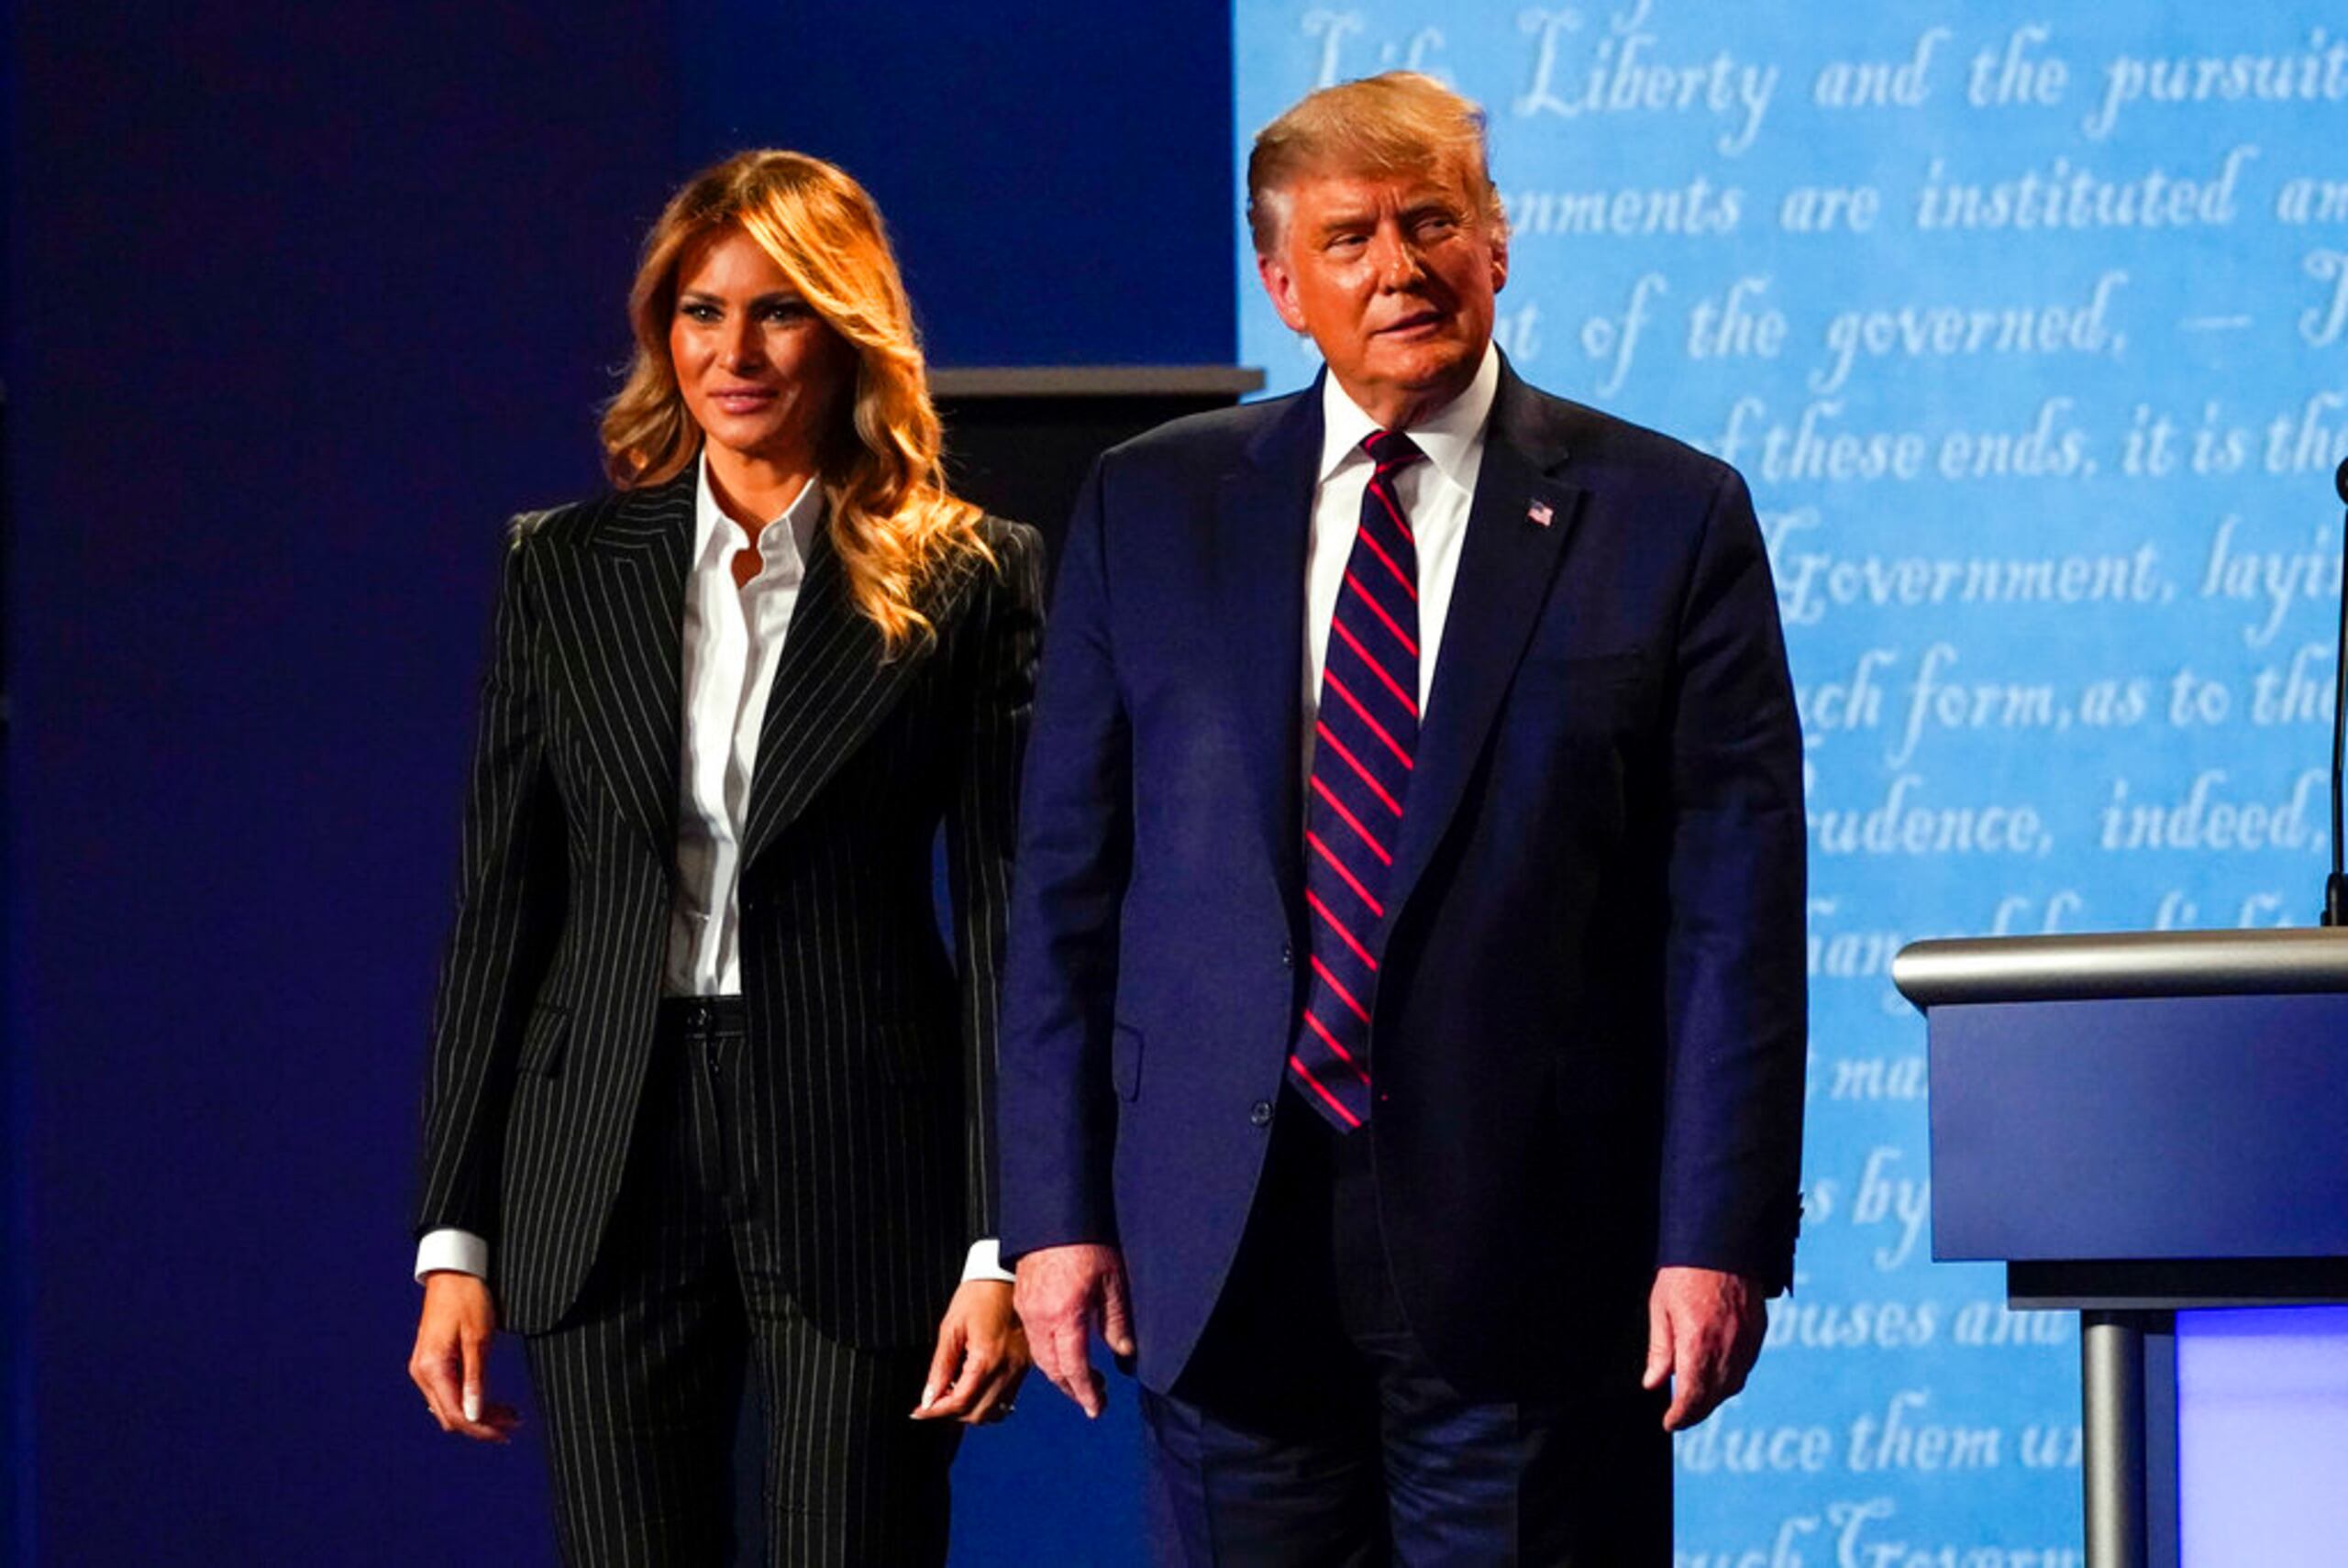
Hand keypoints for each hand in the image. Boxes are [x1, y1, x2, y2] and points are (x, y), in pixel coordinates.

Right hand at [409, 1271, 520, 1442]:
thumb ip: (475, 1379)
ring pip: (449, 1406)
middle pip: (451, 1415)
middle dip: (482, 1424)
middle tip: (514, 1423)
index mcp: (432, 1368)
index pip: (456, 1414)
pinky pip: (448, 1392)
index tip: (508, 1432)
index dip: (482, 1428)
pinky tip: (489, 1401)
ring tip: (508, 1414)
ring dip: (477, 1414)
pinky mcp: (432, 1361)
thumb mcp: (478, 1338)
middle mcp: (422, 1373)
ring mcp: (424, 1368)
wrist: (454, 1269)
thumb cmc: (468, 1297)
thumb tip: (475, 1416)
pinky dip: (469, 1400)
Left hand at [914, 1281, 1029, 1423]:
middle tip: (934, 1401)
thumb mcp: (951, 1327)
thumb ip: (941, 1366)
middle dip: (952, 1413)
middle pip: (978, 1414)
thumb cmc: (979, 1295)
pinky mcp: (1026, 1366)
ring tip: (954, 1394)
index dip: (935, 1411)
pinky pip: (1007, 1399)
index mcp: (987, 1359)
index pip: (960, 1402)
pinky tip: (974, 1387)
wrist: (1007, 1275)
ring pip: (995, 1412)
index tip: (919, 1411)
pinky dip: (988, 1402)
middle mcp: (1008, 1369)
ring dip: (971, 1410)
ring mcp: (1020, 1369)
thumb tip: (929, 1397)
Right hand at [1013, 1243, 1132, 1418]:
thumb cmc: (1086, 1243)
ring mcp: (1027, 1310)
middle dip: (1071, 1389)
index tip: (1096, 1408)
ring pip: (1039, 1355)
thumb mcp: (1113, 1282)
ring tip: (1079, 1381)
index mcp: (1065, 1317)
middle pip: (1053, 1368)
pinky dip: (1047, 1353)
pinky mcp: (1021, 1300)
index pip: (1074, 1368)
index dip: (1086, 1392)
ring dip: (1059, 1373)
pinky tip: (1062, 1351)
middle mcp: (1040, 1319)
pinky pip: (1032, 1338)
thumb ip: (1117, 1322)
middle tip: (1091, 1400)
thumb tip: (1125, 1353)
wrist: (1052, 1215)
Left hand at [1641, 1265, 1765, 1431]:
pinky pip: (1745, 1367)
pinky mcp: (1757, 1332)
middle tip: (1680, 1417)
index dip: (1680, 1416)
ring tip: (1696, 1399)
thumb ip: (1660, 1351)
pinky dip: (1731, 1378)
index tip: (1669, 1423)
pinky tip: (1717, 1375)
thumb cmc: (1685, 1272)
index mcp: (1698, 1345)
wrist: (1722, 1242)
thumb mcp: (1661, 1309)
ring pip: (1732, 1386)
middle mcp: (1726, 1350)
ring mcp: (1746, 1342)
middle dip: (1696, 1412)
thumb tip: (1653, 1384)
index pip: (1691, 1397)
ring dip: (1714, 1398)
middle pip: (1713, 1397)